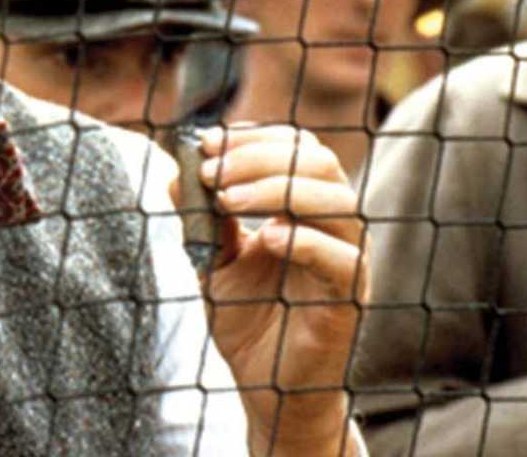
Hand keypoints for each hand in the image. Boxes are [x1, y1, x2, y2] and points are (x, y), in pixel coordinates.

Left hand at [169, 125, 365, 456]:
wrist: (266, 389)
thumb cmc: (247, 321)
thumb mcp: (214, 263)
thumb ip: (202, 221)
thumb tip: (175, 174)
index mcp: (306, 208)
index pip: (297, 148)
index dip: (254, 138)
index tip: (207, 143)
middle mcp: (334, 226)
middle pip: (318, 163)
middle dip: (260, 158)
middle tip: (212, 172)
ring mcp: (349, 259)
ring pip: (337, 201)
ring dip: (278, 189)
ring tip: (228, 199)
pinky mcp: (350, 298)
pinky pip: (343, 259)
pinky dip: (306, 241)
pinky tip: (267, 238)